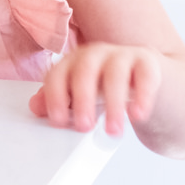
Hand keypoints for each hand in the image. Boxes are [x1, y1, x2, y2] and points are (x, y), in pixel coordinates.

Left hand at [30, 41, 162, 136]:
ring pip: (115, 74)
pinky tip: (137, 114)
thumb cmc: (108, 88)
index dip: (55, 98)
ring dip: (113, 105)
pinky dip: (142, 96)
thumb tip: (35, 107)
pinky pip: (145, 77)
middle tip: (84, 127)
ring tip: (113, 130)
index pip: (57, 74)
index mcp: (73, 61)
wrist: (149, 80)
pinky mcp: (148, 63)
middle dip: (82, 99)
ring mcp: (122, 55)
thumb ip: (59, 99)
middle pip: (84, 71)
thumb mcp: (82, 95)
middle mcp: (95, 54)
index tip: (58, 122)